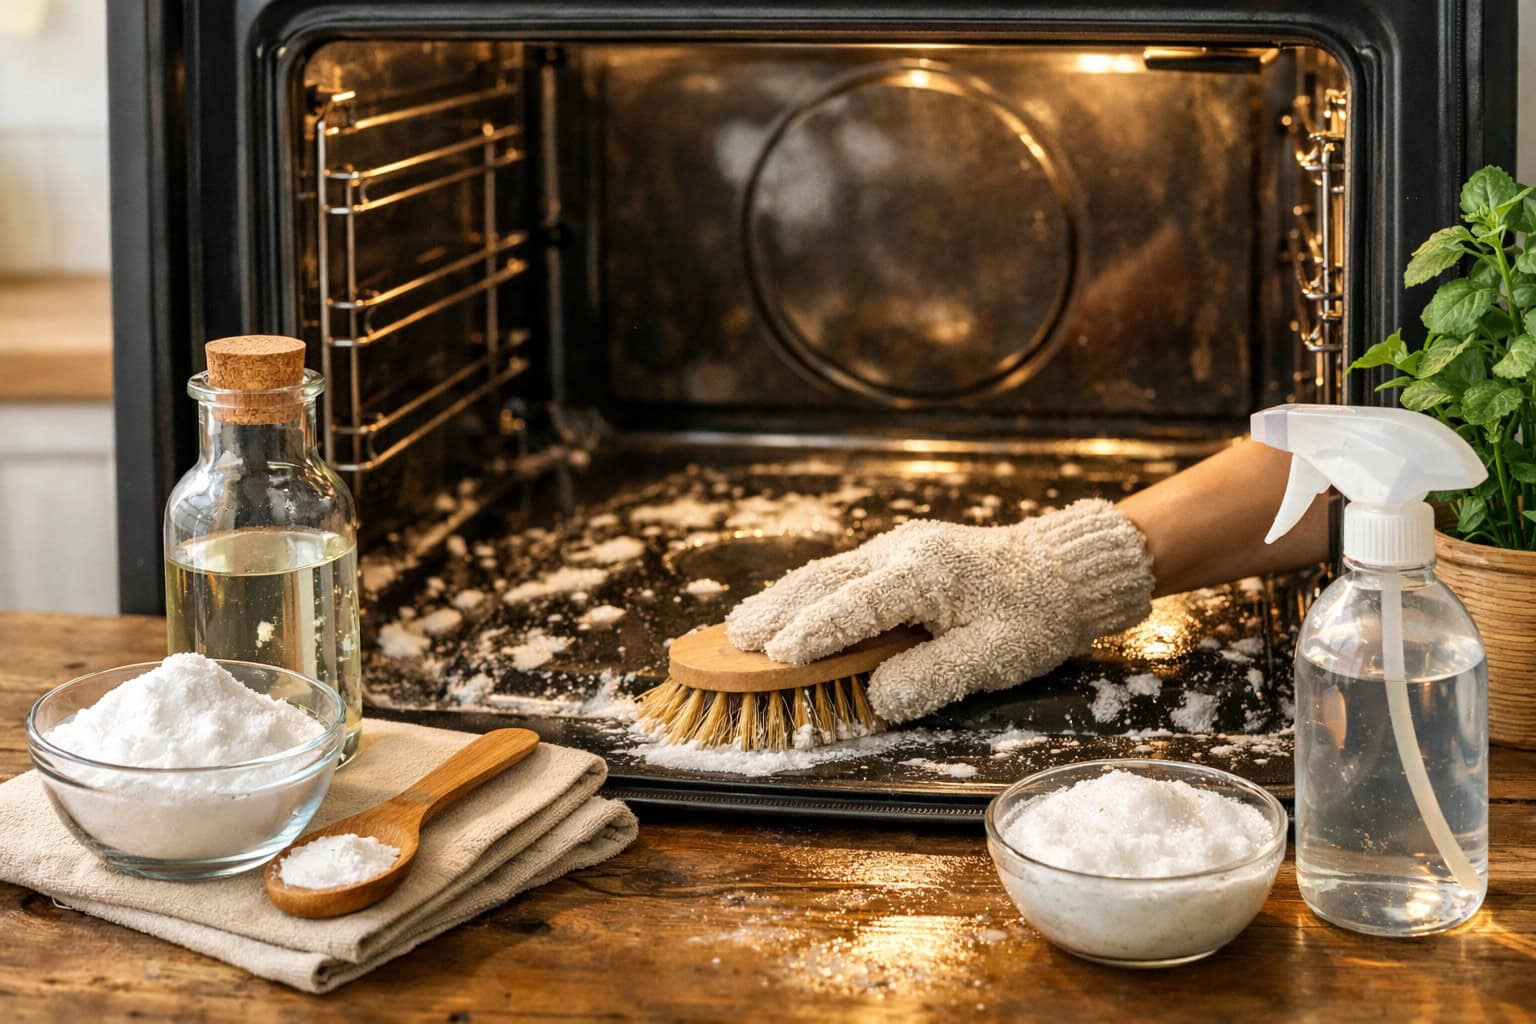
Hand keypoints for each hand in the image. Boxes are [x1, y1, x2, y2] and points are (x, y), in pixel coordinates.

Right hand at [725, 499, 1153, 723]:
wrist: (1062, 569)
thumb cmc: (1035, 615)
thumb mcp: (996, 657)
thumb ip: (934, 676)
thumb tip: (876, 697)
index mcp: (926, 574)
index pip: (855, 606)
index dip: (815, 634)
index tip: (778, 658)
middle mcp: (901, 552)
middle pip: (825, 583)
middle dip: (777, 612)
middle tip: (733, 642)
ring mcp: (896, 549)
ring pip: (825, 574)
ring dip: (780, 600)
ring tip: (738, 628)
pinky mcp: (896, 556)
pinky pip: (839, 575)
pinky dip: (803, 594)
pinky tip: (780, 609)